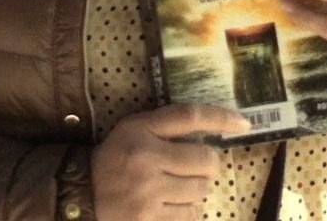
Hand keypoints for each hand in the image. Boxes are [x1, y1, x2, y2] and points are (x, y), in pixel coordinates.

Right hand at [91, 103, 250, 220]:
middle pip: (206, 161)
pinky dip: (185, 212)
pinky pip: (189, 216)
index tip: (243, 124)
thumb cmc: (115, 159)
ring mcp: (147, 193)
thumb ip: (167, 125)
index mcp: (141, 130)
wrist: (82, 195)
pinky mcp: (148, 220)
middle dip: (206, 167)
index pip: (190, 117)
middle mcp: (145, 159)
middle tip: (192, 169)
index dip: (222, 118)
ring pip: (201, 192)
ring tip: (173, 189)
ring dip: (195, 191)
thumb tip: (216, 124)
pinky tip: (168, 206)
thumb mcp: (133, 129)